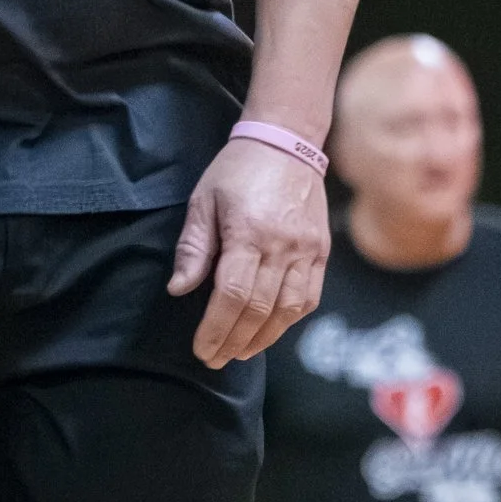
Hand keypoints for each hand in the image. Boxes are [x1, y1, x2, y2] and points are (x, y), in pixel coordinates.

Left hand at [170, 134, 329, 367]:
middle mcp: (283, 246)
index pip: (233, 296)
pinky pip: (309, 297)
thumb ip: (193, 248)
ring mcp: (307, 250)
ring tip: (241, 352)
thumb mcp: (203, 201)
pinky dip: (289, 319)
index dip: (216, 328)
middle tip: (216, 358)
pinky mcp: (321, 251)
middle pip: (260, 309)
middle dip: (235, 341)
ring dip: (264, 338)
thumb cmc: (237, 171)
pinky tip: (271, 330)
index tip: (203, 349)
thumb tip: (179, 289)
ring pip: (289, 310)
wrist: (287, 143)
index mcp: (249, 233)